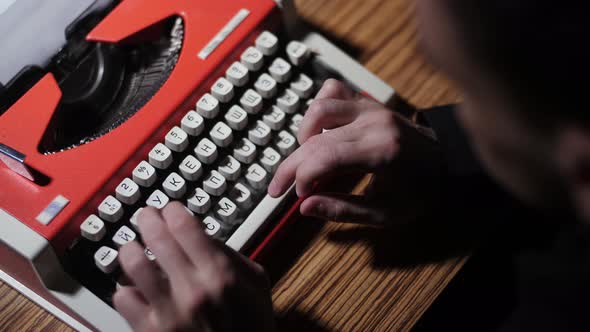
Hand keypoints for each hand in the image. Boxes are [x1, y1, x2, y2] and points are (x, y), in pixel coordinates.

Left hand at [113, 202, 274, 331]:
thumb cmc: (250, 327)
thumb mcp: (256, 285)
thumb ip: (231, 256)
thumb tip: (203, 236)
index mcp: (220, 274)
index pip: (184, 225)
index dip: (173, 212)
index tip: (171, 210)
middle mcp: (192, 290)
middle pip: (156, 237)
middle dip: (148, 220)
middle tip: (147, 217)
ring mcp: (168, 312)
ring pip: (132, 264)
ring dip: (130, 250)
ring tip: (133, 248)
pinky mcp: (150, 331)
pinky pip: (123, 299)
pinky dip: (126, 289)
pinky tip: (135, 288)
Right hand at [268, 79, 443, 224]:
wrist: (446, 161)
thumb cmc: (419, 190)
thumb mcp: (386, 213)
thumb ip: (344, 210)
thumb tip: (305, 207)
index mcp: (381, 151)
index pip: (324, 157)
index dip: (302, 177)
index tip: (299, 195)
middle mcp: (373, 124)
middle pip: (315, 139)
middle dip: (291, 165)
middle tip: (279, 186)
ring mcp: (370, 109)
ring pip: (319, 109)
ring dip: (302, 135)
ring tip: (304, 158)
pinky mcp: (367, 104)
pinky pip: (333, 91)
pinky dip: (318, 109)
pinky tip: (318, 131)